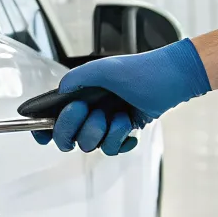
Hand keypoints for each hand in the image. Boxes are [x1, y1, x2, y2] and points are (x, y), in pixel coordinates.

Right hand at [33, 39, 210, 154]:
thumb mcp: (105, 68)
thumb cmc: (143, 70)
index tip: (43, 133)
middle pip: (68, 137)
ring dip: (105, 133)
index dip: (44, 127)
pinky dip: (121, 140)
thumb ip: (77, 78)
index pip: (52, 114)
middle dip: (76, 129)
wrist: (174, 79)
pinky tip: (129, 126)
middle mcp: (90, 109)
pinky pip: (112, 148)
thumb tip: (61, 92)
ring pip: (91, 144)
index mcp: (80, 92)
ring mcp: (106, 122)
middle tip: (91, 112)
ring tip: (121, 115)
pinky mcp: (122, 132)